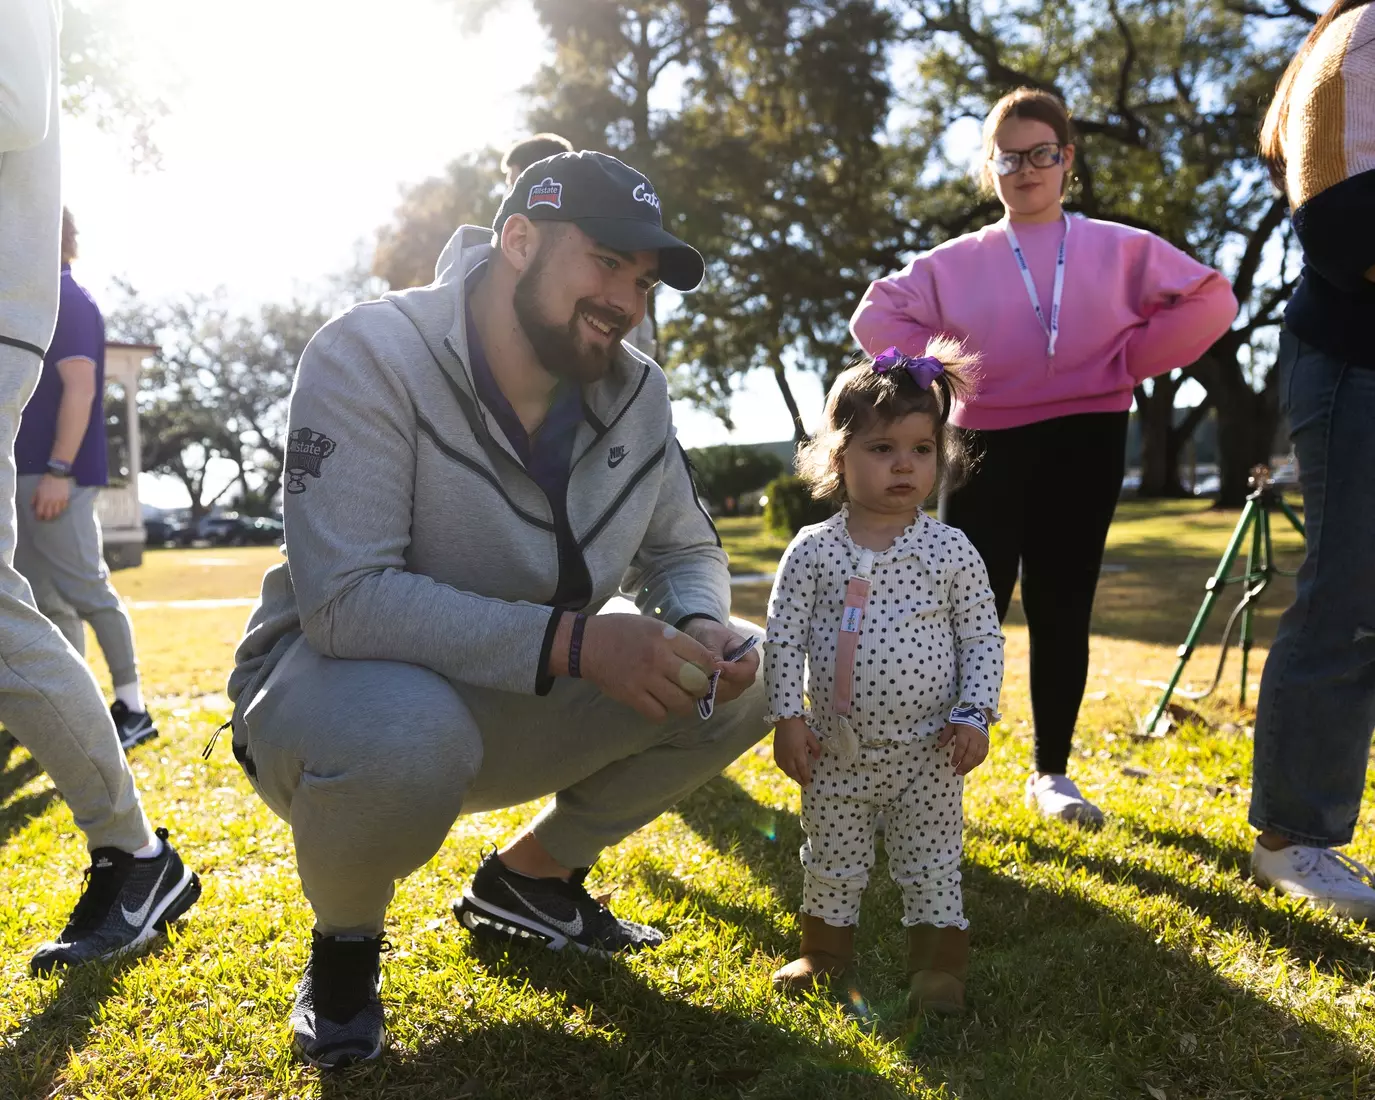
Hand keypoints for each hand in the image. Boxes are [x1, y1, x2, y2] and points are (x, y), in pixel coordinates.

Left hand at [33, 474, 70, 521]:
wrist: (58, 475)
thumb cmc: (46, 481)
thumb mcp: (37, 489)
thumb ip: (34, 498)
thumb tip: (32, 507)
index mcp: (42, 499)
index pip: (40, 512)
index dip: (38, 517)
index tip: (38, 518)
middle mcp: (51, 502)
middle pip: (49, 514)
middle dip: (46, 518)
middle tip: (45, 518)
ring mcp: (59, 501)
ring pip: (57, 512)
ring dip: (54, 516)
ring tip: (52, 516)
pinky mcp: (65, 499)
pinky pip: (63, 507)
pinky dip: (61, 510)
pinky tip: (59, 510)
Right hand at [578, 614, 716, 721]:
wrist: (587, 643)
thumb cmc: (624, 632)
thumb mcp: (654, 626)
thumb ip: (678, 643)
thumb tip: (705, 663)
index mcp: (666, 637)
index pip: (703, 658)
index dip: (711, 669)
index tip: (707, 672)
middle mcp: (658, 658)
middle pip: (696, 683)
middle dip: (701, 689)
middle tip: (696, 689)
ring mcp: (644, 678)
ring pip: (680, 703)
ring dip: (684, 704)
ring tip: (679, 699)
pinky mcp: (631, 695)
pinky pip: (658, 713)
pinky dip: (662, 712)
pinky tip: (659, 704)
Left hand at [680, 618, 760, 706]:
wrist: (699, 635)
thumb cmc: (709, 632)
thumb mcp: (712, 637)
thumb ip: (714, 654)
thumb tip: (713, 671)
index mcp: (749, 657)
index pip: (748, 671)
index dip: (734, 672)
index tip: (717, 667)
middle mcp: (743, 676)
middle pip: (737, 686)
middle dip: (720, 683)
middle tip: (702, 675)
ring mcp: (732, 686)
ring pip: (725, 695)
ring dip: (710, 690)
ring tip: (695, 679)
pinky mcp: (719, 693)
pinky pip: (714, 699)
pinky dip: (703, 694)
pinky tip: (692, 685)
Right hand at [774, 716, 821, 786]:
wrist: (785, 720)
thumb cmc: (799, 727)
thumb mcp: (811, 736)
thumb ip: (815, 748)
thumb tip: (817, 757)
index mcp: (798, 752)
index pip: (802, 769)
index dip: (806, 776)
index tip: (809, 781)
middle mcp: (788, 756)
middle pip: (793, 772)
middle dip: (799, 779)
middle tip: (804, 783)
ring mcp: (781, 754)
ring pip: (785, 769)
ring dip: (791, 775)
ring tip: (796, 778)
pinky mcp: (776, 751)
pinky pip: (779, 764)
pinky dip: (784, 769)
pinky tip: (787, 770)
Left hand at [937, 722, 988, 775]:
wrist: (977, 713)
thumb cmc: (961, 719)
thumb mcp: (951, 724)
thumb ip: (945, 735)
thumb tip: (939, 746)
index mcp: (966, 732)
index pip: (962, 746)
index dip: (957, 756)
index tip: (952, 763)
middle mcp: (975, 737)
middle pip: (971, 753)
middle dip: (964, 764)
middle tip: (957, 772)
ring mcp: (982, 741)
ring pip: (978, 756)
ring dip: (971, 766)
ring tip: (963, 772)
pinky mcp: (986, 743)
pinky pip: (983, 755)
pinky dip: (978, 762)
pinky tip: (972, 766)